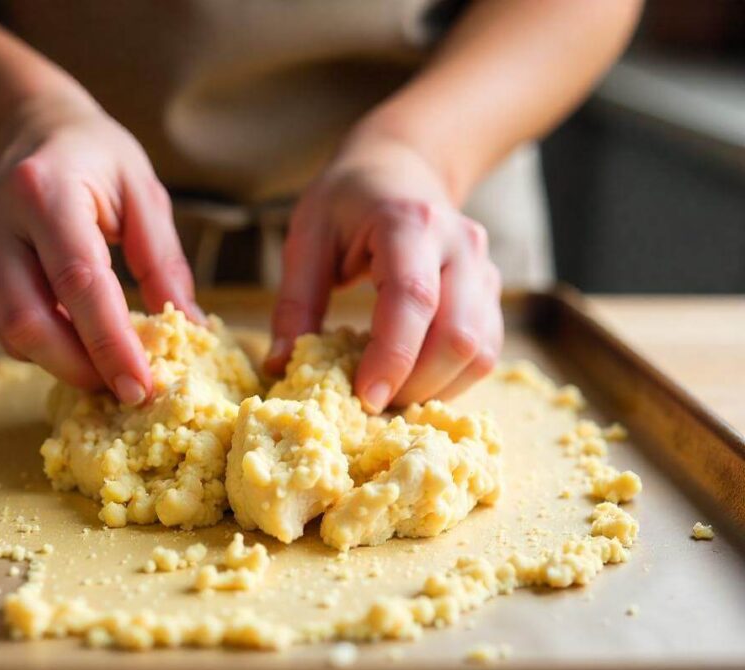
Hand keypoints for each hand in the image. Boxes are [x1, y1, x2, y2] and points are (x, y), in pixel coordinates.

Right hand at [0, 96, 201, 403]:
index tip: (140, 386)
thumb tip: (189, 328)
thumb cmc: (96, 155)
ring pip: (9, 333)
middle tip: (126, 389)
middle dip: (80, 367)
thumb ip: (163, 261)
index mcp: (44, 190)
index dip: (109, 342)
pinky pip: (3, 325)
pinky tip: (78, 342)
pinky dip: (45, 346)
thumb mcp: (144, 193)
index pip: (78, 281)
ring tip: (108, 369)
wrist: (29, 127)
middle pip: (28, 321)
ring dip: (62, 363)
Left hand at [265, 128, 502, 412]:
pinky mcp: (490, 294)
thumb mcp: (307, 236)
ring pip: (479, 351)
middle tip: (368, 402)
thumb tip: (278, 367)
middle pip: (458, 335)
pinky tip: (412, 381)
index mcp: (410, 223)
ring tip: (388, 393)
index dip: (392, 356)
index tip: (365, 398)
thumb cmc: (347, 201)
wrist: (401, 168)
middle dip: (414, 383)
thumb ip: (294, 302)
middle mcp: (460, 245)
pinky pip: (486, 352)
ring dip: (435, 388)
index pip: (413, 298)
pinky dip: (451, 379)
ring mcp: (484, 269)